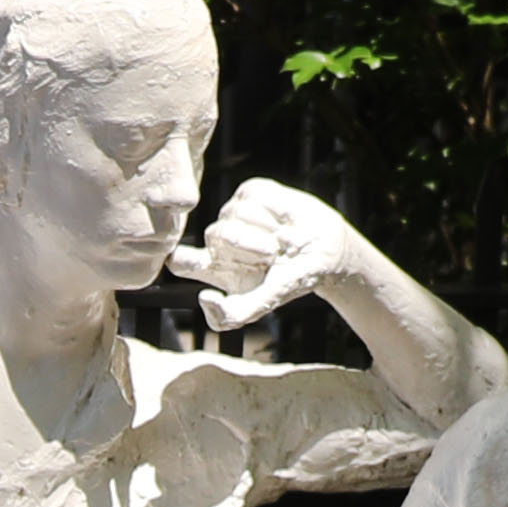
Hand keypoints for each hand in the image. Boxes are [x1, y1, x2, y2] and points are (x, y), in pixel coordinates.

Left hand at [180, 181, 354, 333]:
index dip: (181, 258)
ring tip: (280, 239)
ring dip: (265, 228)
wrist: (326, 254)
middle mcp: (218, 239)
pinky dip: (275, 208)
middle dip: (248, 245)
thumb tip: (205, 297)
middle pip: (215, 235)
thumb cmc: (291, 281)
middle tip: (272, 255)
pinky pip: (253, 195)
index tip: (189, 258)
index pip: (180, 261)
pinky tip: (284, 219)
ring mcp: (233, 213)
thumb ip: (234, 314)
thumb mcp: (266, 302)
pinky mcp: (250, 192)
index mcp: (213, 267)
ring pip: (235, 212)